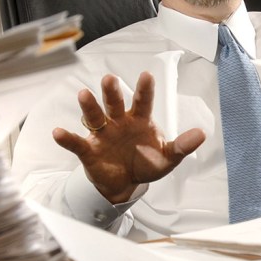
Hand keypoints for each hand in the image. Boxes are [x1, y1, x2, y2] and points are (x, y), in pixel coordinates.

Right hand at [52, 72, 205, 203]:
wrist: (126, 184)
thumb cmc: (145, 164)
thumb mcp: (167, 158)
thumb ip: (182, 146)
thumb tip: (202, 134)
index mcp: (140, 120)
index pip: (143, 102)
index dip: (144, 90)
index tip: (146, 75)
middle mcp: (119, 122)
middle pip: (115, 103)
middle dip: (112, 92)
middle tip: (110, 79)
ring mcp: (103, 135)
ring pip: (94, 117)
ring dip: (89, 106)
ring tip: (83, 94)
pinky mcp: (89, 150)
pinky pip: (77, 143)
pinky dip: (66, 138)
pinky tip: (58, 132)